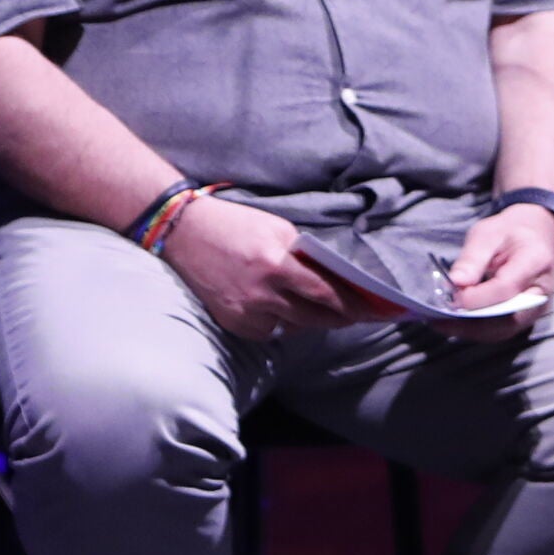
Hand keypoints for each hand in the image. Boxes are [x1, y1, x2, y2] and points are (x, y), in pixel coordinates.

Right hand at [161, 195, 354, 342]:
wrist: (184, 232)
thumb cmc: (235, 224)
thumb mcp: (277, 229)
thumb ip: (304, 255)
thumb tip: (333, 277)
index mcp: (275, 264)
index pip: (324, 293)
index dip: (350, 304)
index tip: (370, 310)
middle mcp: (261, 293)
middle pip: (312, 317)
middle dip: (338, 318)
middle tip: (358, 318)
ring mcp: (244, 312)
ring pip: (292, 327)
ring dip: (312, 321)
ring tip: (328, 316)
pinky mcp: (232, 322)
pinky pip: (269, 330)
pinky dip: (282, 323)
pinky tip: (289, 313)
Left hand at [442, 203, 553, 319]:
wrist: (535, 236)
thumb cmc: (510, 232)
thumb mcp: (488, 233)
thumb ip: (472, 258)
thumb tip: (456, 283)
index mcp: (535, 262)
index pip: (505, 288)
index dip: (477, 297)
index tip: (452, 296)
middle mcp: (540, 293)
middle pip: (507, 319)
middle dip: (471, 322)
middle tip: (441, 318)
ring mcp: (535, 309)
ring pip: (503, 330)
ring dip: (471, 330)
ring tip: (443, 323)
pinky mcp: (525, 318)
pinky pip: (501, 330)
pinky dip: (477, 330)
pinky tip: (455, 323)